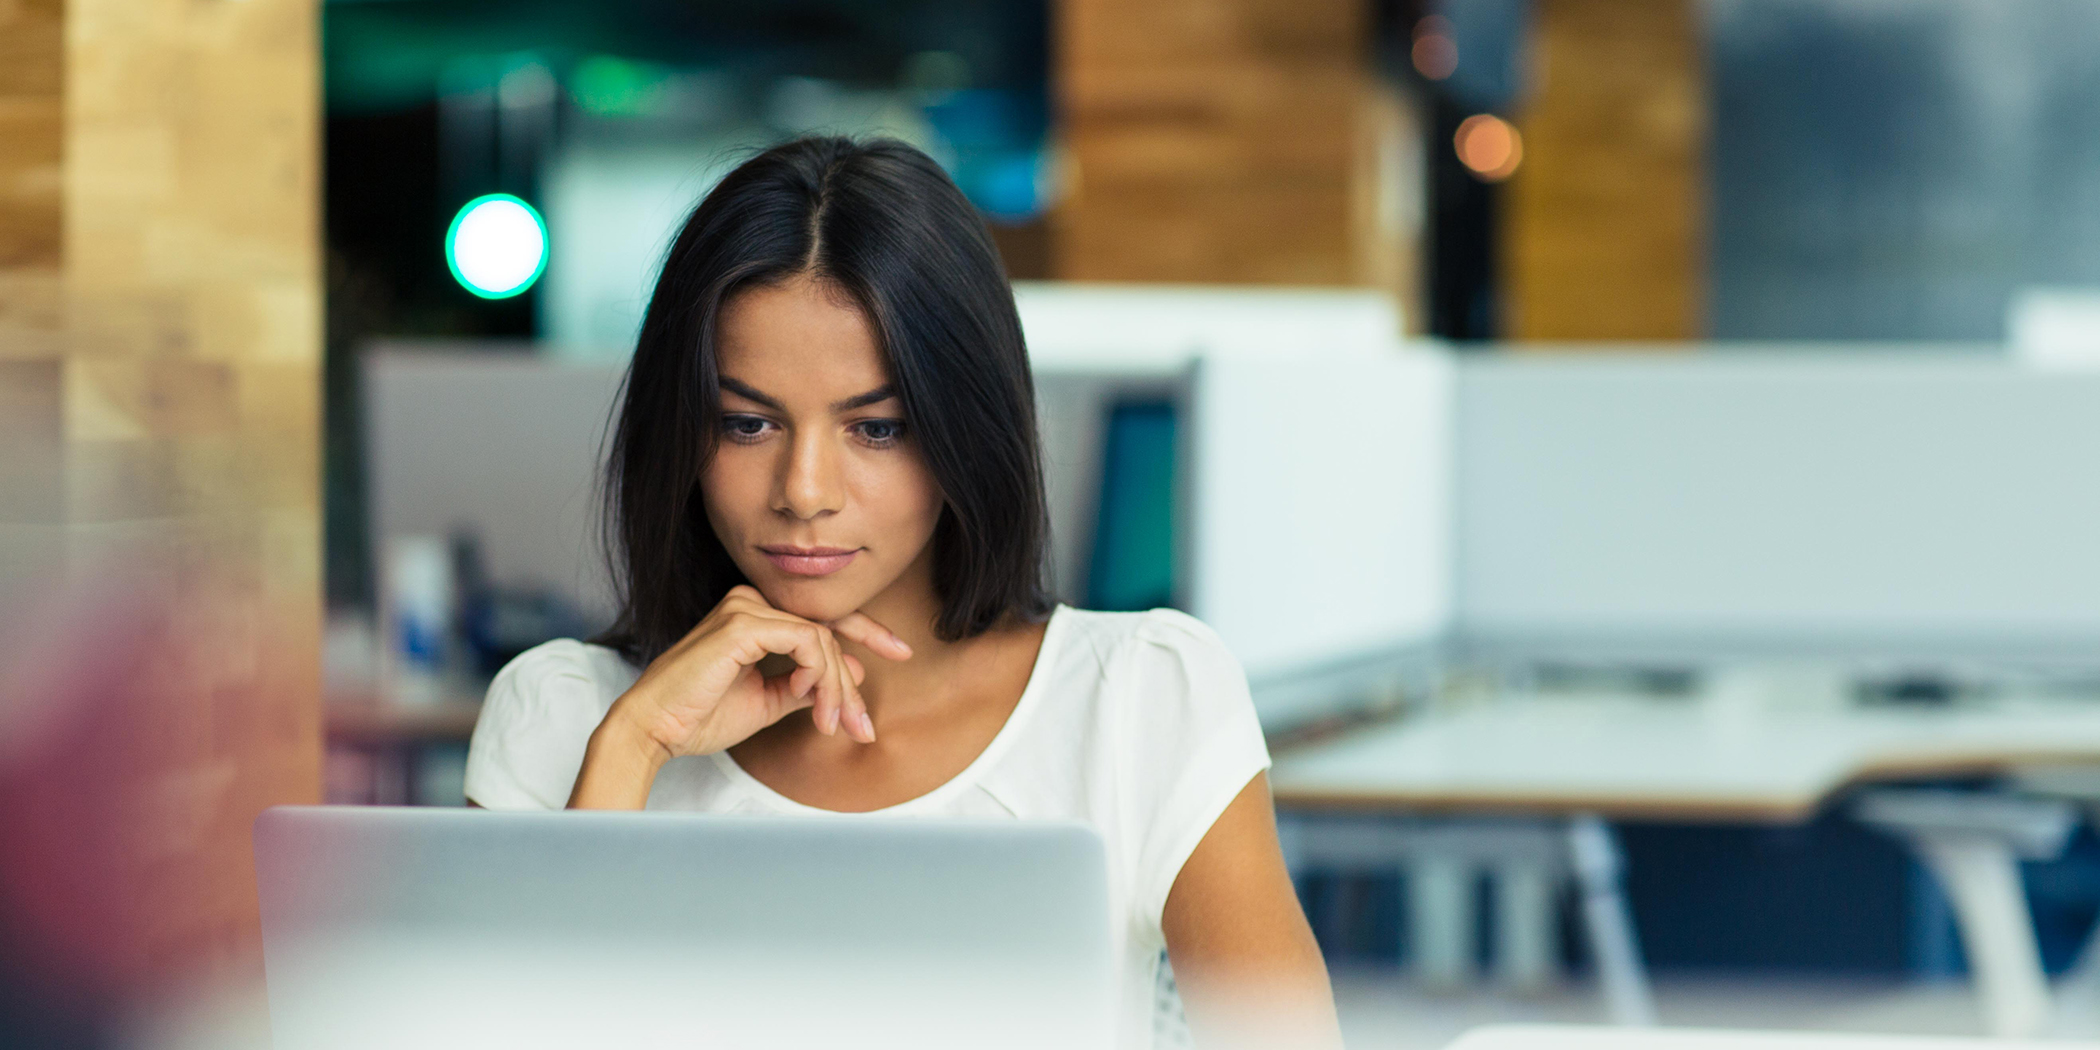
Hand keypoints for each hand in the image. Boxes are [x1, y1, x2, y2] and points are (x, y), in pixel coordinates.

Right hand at [609, 585, 911, 758]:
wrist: (654, 730)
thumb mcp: (767, 701)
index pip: (820, 619)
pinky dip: (821, 676)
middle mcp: (751, 601)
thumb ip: (804, 686)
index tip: (900, 653)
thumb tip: (850, 677)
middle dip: (852, 681)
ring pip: (823, 641)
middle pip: (828, 630)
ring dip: (836, 689)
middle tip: (866, 724)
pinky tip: (814, 705)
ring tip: (833, 725)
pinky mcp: (744, 624)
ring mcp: (747, 607)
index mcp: (754, 615)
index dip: (867, 633)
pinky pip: (809, 643)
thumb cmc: (699, 716)